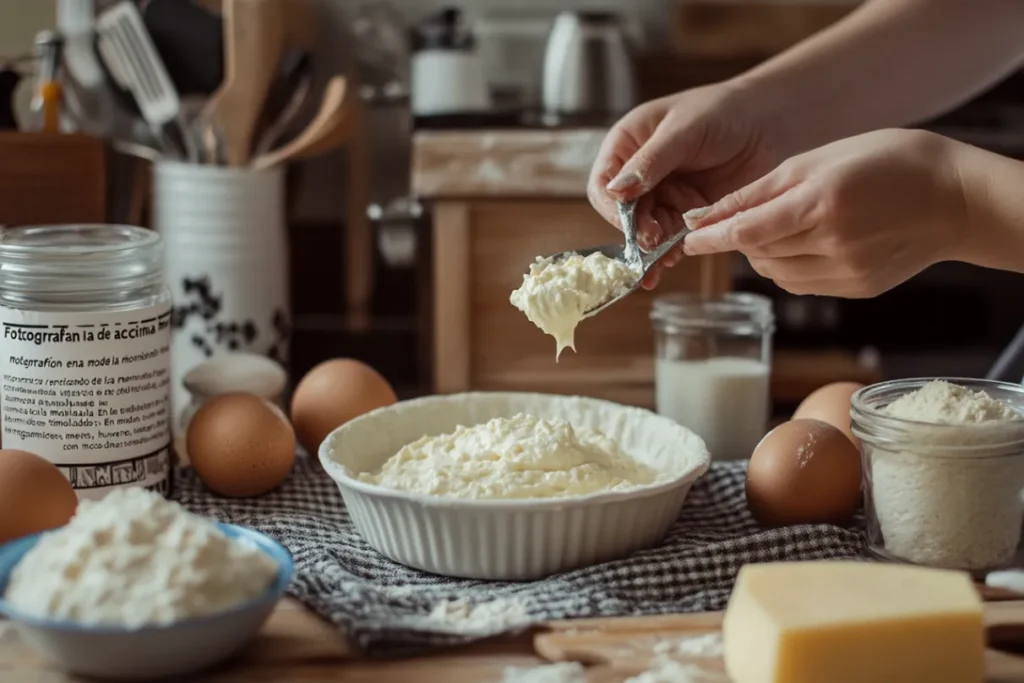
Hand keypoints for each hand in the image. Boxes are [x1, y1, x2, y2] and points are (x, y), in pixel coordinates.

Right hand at [588, 83, 779, 287]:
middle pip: (624, 213)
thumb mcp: (683, 130)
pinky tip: (671, 261)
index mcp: (628, 146)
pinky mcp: (688, 214)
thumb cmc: (723, 111)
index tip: (626, 220)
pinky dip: (670, 252)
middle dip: (636, 230)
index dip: (611, 205)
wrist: (769, 122)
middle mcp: (640, 175)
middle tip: (651, 241)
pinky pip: (672, 238)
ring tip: (662, 258)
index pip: (603, 183)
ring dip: (652, 246)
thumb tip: (616, 191)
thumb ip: (650, 162)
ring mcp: (664, 196)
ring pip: (647, 229)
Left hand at [681, 129, 967, 297]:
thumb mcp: (816, 160)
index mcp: (821, 204)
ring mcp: (846, 272)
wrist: (952, 197)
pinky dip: (789, 266)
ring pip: (776, 273)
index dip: (711, 237)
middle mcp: (832, 244)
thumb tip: (707, 217)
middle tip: (741, 220)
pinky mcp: (856, 290)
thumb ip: (759, 192)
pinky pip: (801, 284)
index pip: (747, 231)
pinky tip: (806, 244)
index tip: (686, 239)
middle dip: (740, 239)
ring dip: (764, 253)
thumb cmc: (884, 162)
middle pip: (758, 253)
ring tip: (784, 226)